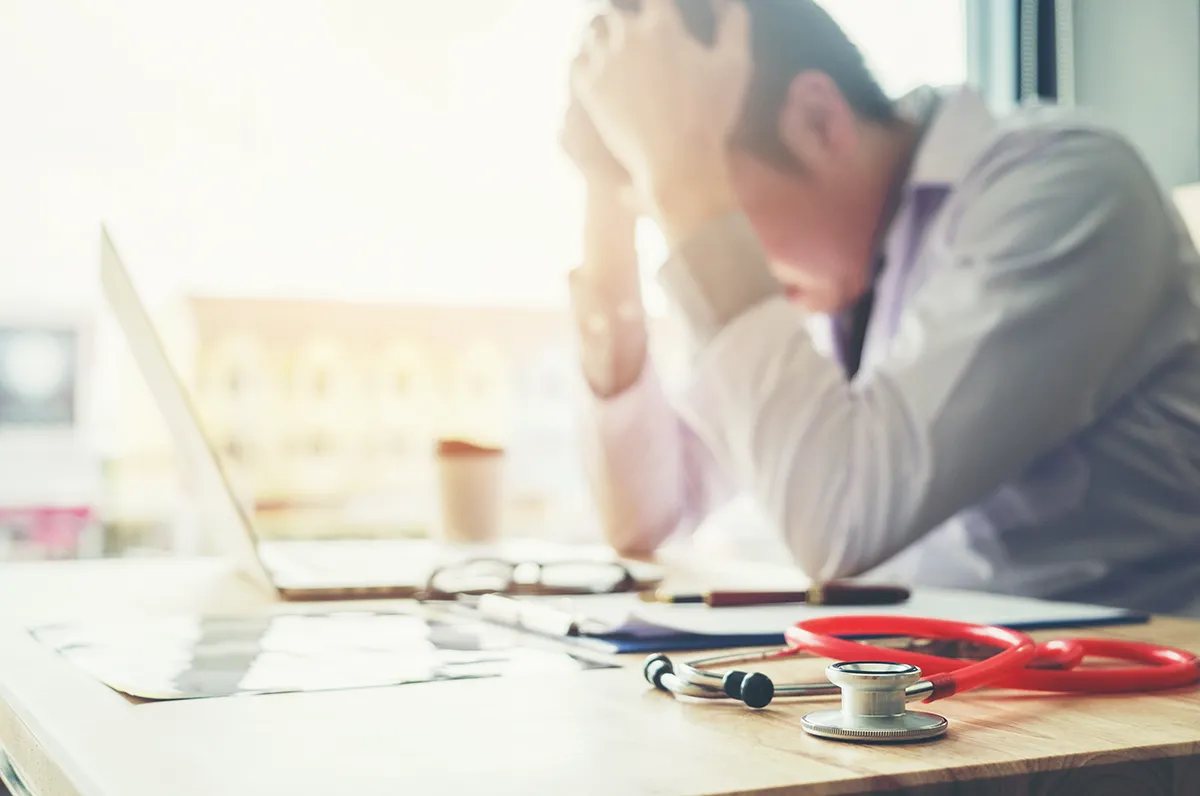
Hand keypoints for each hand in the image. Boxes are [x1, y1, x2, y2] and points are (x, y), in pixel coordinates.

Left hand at [570, 0, 749, 220]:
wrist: (678, 161)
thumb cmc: (711, 114)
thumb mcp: (736, 64)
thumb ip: (734, 22)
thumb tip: (724, 0)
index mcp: (662, 24)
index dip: (655, 4)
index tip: (658, 13)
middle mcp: (627, 36)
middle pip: (616, 9)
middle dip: (626, 17)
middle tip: (634, 31)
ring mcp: (604, 62)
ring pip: (593, 31)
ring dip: (604, 34)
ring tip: (615, 46)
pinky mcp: (588, 88)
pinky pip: (577, 60)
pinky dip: (586, 59)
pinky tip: (598, 67)